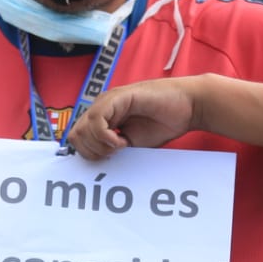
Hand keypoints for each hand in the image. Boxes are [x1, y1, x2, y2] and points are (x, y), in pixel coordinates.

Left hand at [67, 76, 202, 160]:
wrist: (187, 108)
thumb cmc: (163, 124)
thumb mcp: (132, 144)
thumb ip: (112, 150)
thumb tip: (97, 164)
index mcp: (102, 119)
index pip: (78, 139)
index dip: (90, 154)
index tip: (111, 157)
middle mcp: (101, 108)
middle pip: (75, 136)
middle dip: (93, 152)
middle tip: (115, 153)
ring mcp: (108, 101)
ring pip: (82, 130)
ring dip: (100, 146)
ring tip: (121, 145)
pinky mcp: (118, 97)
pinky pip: (97, 120)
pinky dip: (106, 137)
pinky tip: (122, 140)